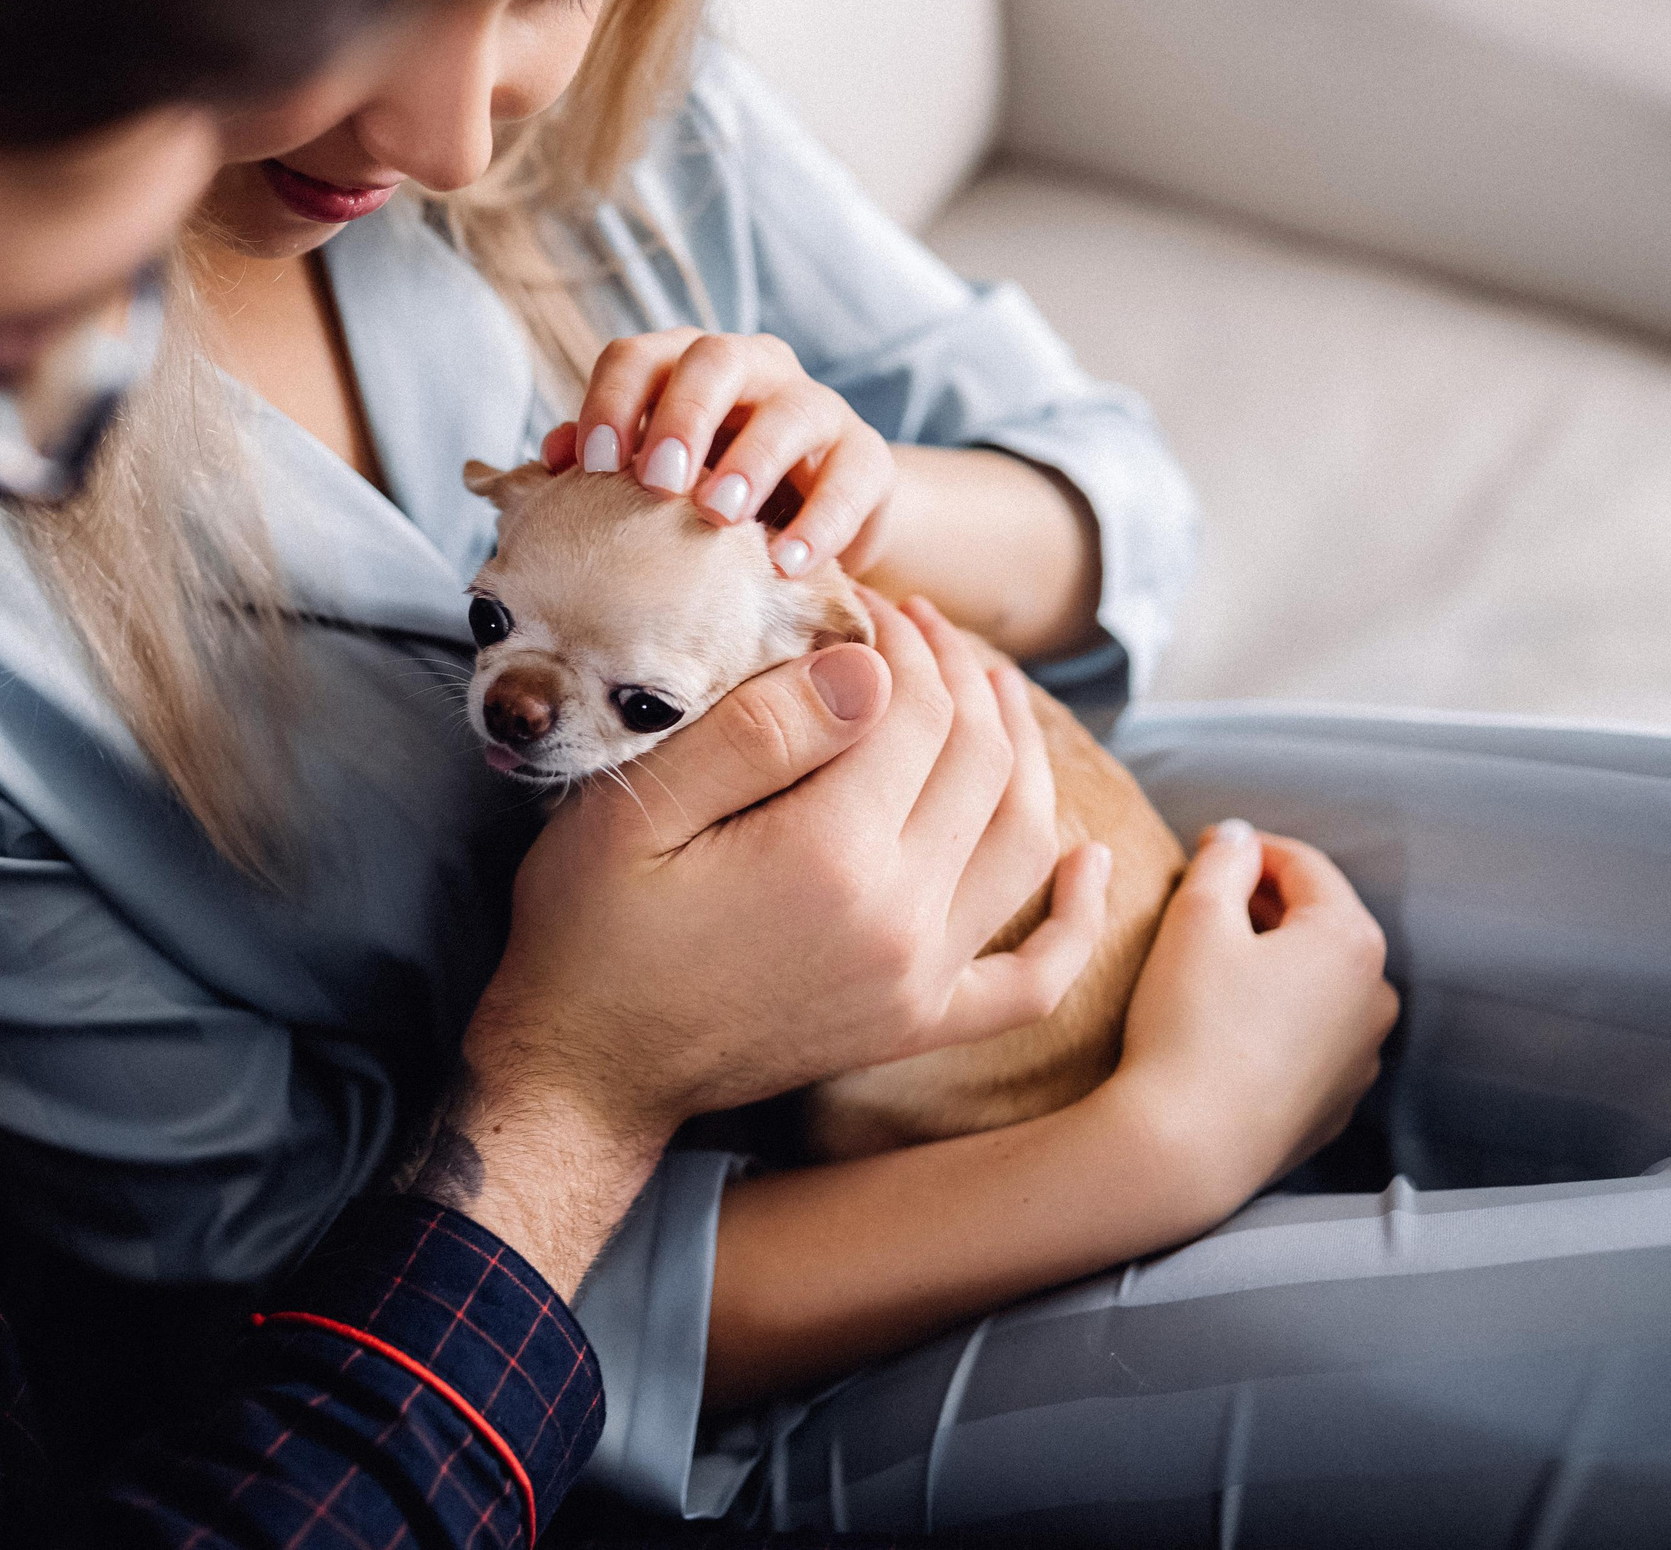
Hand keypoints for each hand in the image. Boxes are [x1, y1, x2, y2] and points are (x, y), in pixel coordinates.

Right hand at [435, 595, 1107, 1289]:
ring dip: (1021, 750)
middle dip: (955, 672)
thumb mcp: (637, 811)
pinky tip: (1087, 858)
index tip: (861, 599)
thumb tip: (867, 664)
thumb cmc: (590, 932)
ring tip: (986, 688)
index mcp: (833, 854)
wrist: (584, 1072)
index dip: (897, 637)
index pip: (914, 708)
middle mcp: (902, 918)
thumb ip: (758, 732)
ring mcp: (921, 979)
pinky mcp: (918, 1023)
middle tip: (913, 623)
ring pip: (1023, 838)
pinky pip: (1033, 976)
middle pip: (978, 758)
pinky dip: (1075, 916)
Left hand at [539, 328, 894, 577]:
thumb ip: (607, 464)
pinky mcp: (867, 459)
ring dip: (751, 462)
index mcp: (685, 368)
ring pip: (791, 410)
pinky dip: (819, 524)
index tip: (595, 463)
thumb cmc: (710, 498)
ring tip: (720, 516)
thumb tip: (549, 460)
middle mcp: (753, 370)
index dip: (612, 402)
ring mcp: (816, 408)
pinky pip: (850, 479)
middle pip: (714, 360)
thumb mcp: (657, 481)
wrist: (810, 526)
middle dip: (683, 416)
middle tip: (659, 481)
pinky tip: (787, 565)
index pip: (640, 357)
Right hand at [1103, 821, 1398, 1209]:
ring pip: (1319, 983)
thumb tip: (1236, 839)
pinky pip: (1313, 1037)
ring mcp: (1362, 1056)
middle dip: (1264, 905)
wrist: (1187, 1146)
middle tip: (1203, 902)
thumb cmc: (1190, 1026)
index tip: (1204, 849)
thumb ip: (1222, 861)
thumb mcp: (1194, 919)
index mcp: (1351, 940)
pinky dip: (1279, 1018)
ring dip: (1275, 963)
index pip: (1304, 865)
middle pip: (1319, 923)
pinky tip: (1229, 1026)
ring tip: (1214, 966)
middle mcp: (1376, 997)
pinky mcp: (1336, 1101)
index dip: (1249, 849)